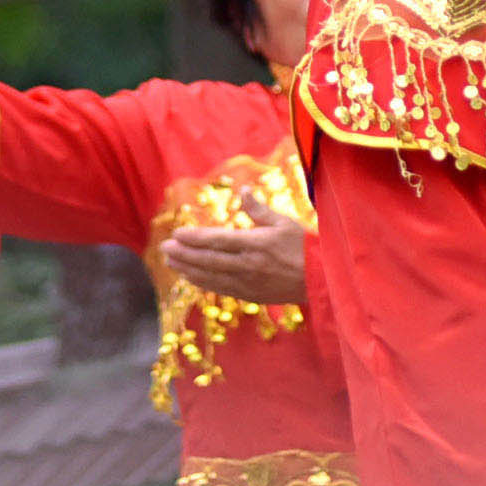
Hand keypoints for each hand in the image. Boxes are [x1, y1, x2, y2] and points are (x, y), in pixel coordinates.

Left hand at [157, 193, 306, 308]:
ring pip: (211, 276)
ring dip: (188, 269)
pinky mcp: (251, 295)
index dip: (195, 237)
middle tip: (164, 248)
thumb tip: (242, 191)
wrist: (321, 279)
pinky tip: (190, 277)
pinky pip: (221, 288)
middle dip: (184, 254)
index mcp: (256, 244)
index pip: (218, 240)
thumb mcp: (284, 222)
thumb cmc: (304, 246)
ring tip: (170, 262)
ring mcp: (249, 282)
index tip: (176, 233)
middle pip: (209, 260)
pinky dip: (203, 283)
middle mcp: (249, 264)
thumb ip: (259, 209)